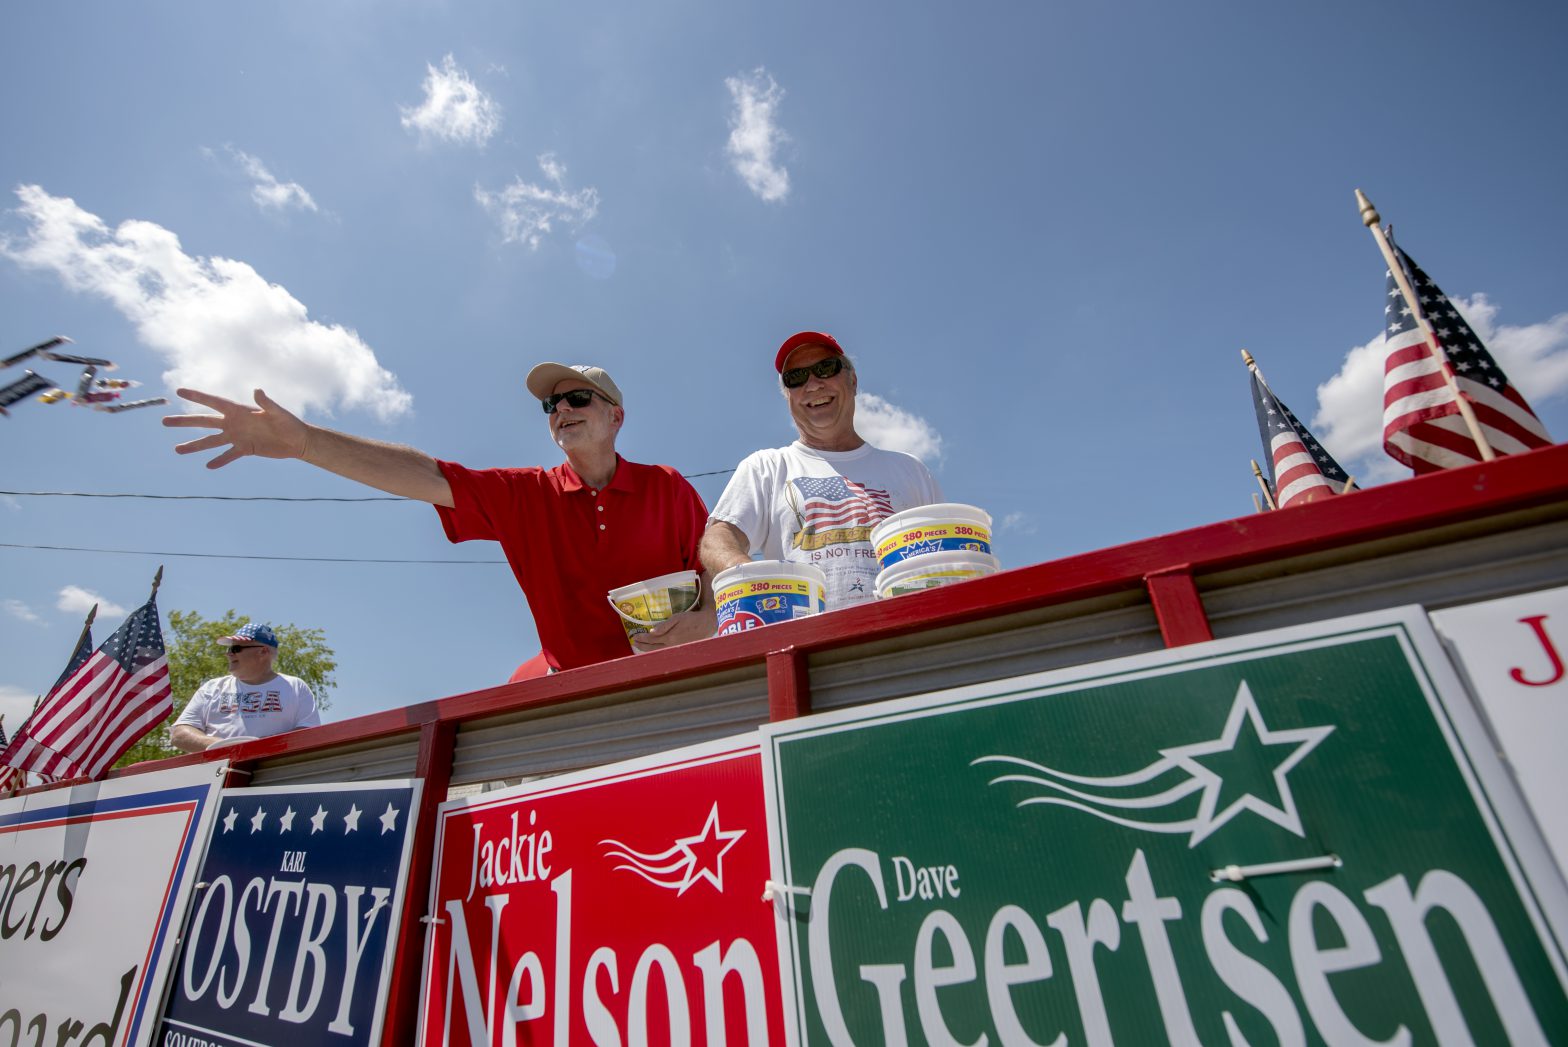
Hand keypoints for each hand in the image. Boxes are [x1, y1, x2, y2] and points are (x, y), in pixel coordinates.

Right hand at [163, 388, 308, 468]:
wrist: (297, 440)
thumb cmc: (289, 422)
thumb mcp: (278, 413)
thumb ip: (267, 402)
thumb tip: (257, 390)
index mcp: (239, 410)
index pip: (213, 402)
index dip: (196, 396)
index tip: (178, 391)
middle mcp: (234, 423)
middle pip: (204, 421)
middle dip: (184, 422)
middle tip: (163, 422)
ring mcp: (237, 436)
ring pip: (211, 441)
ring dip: (194, 445)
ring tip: (176, 450)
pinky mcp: (244, 450)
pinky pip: (228, 456)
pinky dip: (219, 461)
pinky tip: (208, 466)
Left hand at [631, 607, 716, 651]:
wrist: (706, 625)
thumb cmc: (691, 619)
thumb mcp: (677, 618)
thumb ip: (664, 626)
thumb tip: (651, 632)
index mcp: (670, 638)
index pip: (651, 640)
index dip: (642, 639)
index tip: (635, 636)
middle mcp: (671, 646)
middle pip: (653, 648)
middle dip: (642, 646)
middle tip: (634, 643)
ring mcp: (675, 649)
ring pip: (658, 652)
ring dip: (648, 650)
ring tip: (641, 647)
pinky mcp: (680, 649)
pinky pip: (664, 652)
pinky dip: (657, 651)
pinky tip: (655, 649)